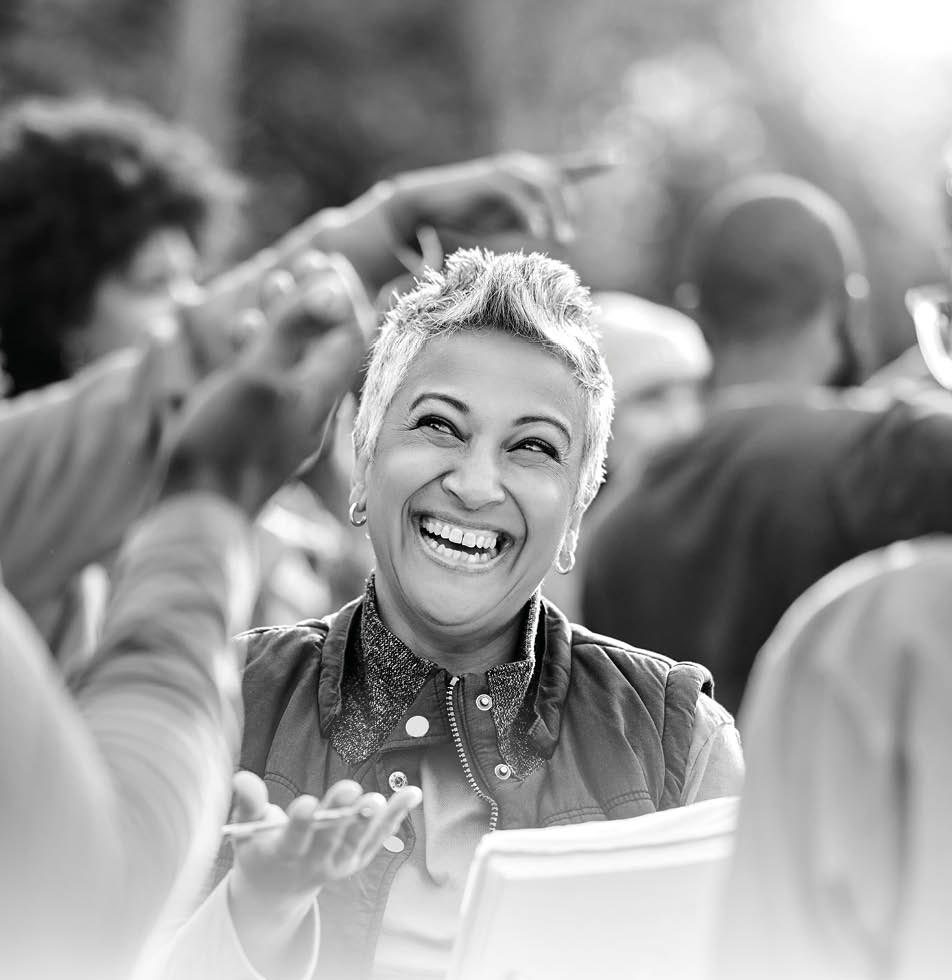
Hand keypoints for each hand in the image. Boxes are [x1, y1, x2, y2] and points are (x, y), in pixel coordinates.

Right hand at [160, 252, 375, 514]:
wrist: (198, 514)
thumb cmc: (227, 444)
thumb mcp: (260, 377)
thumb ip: (294, 330)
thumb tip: (335, 286)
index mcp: (320, 392)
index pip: (350, 333)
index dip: (339, 293)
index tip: (322, 259)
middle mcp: (312, 409)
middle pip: (325, 345)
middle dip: (310, 302)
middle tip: (293, 267)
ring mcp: (287, 425)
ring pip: (295, 362)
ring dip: (281, 322)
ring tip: (267, 287)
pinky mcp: (260, 438)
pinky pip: (271, 384)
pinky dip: (259, 352)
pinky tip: (235, 338)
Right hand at [226, 771, 421, 974]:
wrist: (278, 890)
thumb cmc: (260, 849)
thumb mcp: (246, 830)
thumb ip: (248, 804)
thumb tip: (240, 776)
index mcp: (282, 856)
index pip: (293, 840)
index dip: (300, 823)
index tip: (307, 803)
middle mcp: (313, 864)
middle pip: (329, 838)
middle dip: (341, 815)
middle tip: (353, 790)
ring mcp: (339, 864)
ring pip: (358, 840)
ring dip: (371, 819)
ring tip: (381, 797)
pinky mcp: (357, 860)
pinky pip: (378, 837)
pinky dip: (395, 816)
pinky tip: (411, 793)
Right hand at [384, 149, 617, 246]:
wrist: (426, 204)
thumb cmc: (466, 213)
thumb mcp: (505, 219)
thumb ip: (529, 219)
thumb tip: (550, 230)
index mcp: (525, 175)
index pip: (564, 167)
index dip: (591, 163)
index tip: (616, 160)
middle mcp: (519, 166)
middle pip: (558, 181)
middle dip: (569, 210)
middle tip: (569, 240)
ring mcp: (504, 171)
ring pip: (544, 186)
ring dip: (557, 214)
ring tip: (561, 240)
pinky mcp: (489, 180)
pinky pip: (520, 196)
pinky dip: (533, 214)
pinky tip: (540, 233)